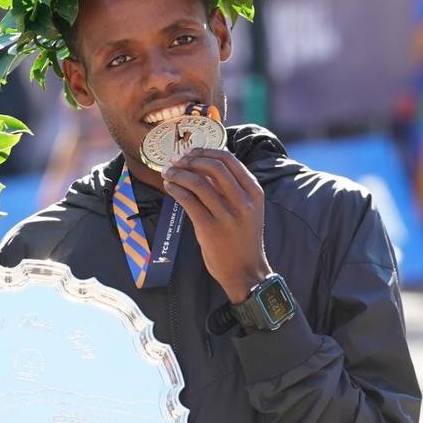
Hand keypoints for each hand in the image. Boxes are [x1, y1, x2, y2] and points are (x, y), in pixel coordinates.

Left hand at [161, 148, 270, 302]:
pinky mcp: (209, 228)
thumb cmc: (242, 238)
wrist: (246, 271)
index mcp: (254, 192)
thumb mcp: (248, 209)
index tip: (190, 153)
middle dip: (190, 160)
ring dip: (178, 174)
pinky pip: (188, 201)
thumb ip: (231, 188)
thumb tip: (205, 163)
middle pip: (213, 166)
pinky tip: (169, 188)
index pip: (229, 160)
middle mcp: (243, 202)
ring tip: (168, 174)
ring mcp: (227, 216)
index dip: (206, 152)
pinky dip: (175, 190)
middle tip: (176, 161)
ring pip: (197, 182)